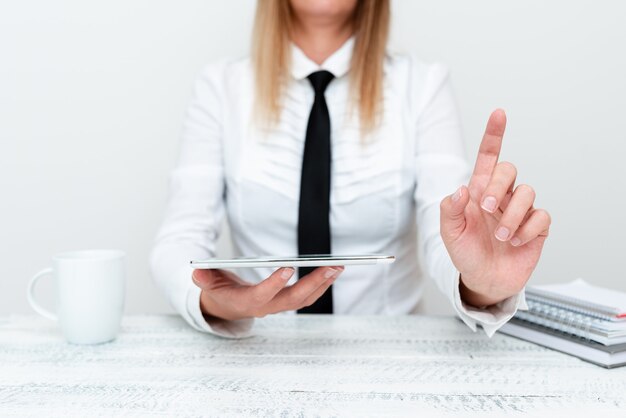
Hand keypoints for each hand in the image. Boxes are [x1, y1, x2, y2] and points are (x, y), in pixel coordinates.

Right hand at [192, 266, 342, 320]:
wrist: (223, 305)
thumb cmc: (217, 289)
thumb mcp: (206, 283)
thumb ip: (203, 278)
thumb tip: (197, 272)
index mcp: (245, 302)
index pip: (261, 295)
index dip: (274, 283)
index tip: (288, 267)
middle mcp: (265, 307)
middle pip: (292, 299)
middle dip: (313, 283)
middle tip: (331, 267)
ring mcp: (277, 306)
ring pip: (304, 299)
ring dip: (322, 284)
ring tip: (338, 267)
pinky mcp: (285, 301)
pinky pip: (306, 296)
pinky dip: (321, 284)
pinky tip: (332, 271)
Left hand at [440, 109, 550, 306]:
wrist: (483, 280)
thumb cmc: (465, 253)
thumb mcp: (449, 232)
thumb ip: (449, 209)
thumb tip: (461, 189)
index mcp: (479, 191)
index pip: (488, 157)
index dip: (494, 135)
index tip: (499, 113)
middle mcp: (501, 196)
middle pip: (509, 169)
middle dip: (499, 185)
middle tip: (487, 208)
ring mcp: (520, 210)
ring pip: (527, 192)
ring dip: (512, 215)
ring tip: (501, 236)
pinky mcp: (536, 227)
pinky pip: (541, 216)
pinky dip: (528, 229)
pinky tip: (516, 242)